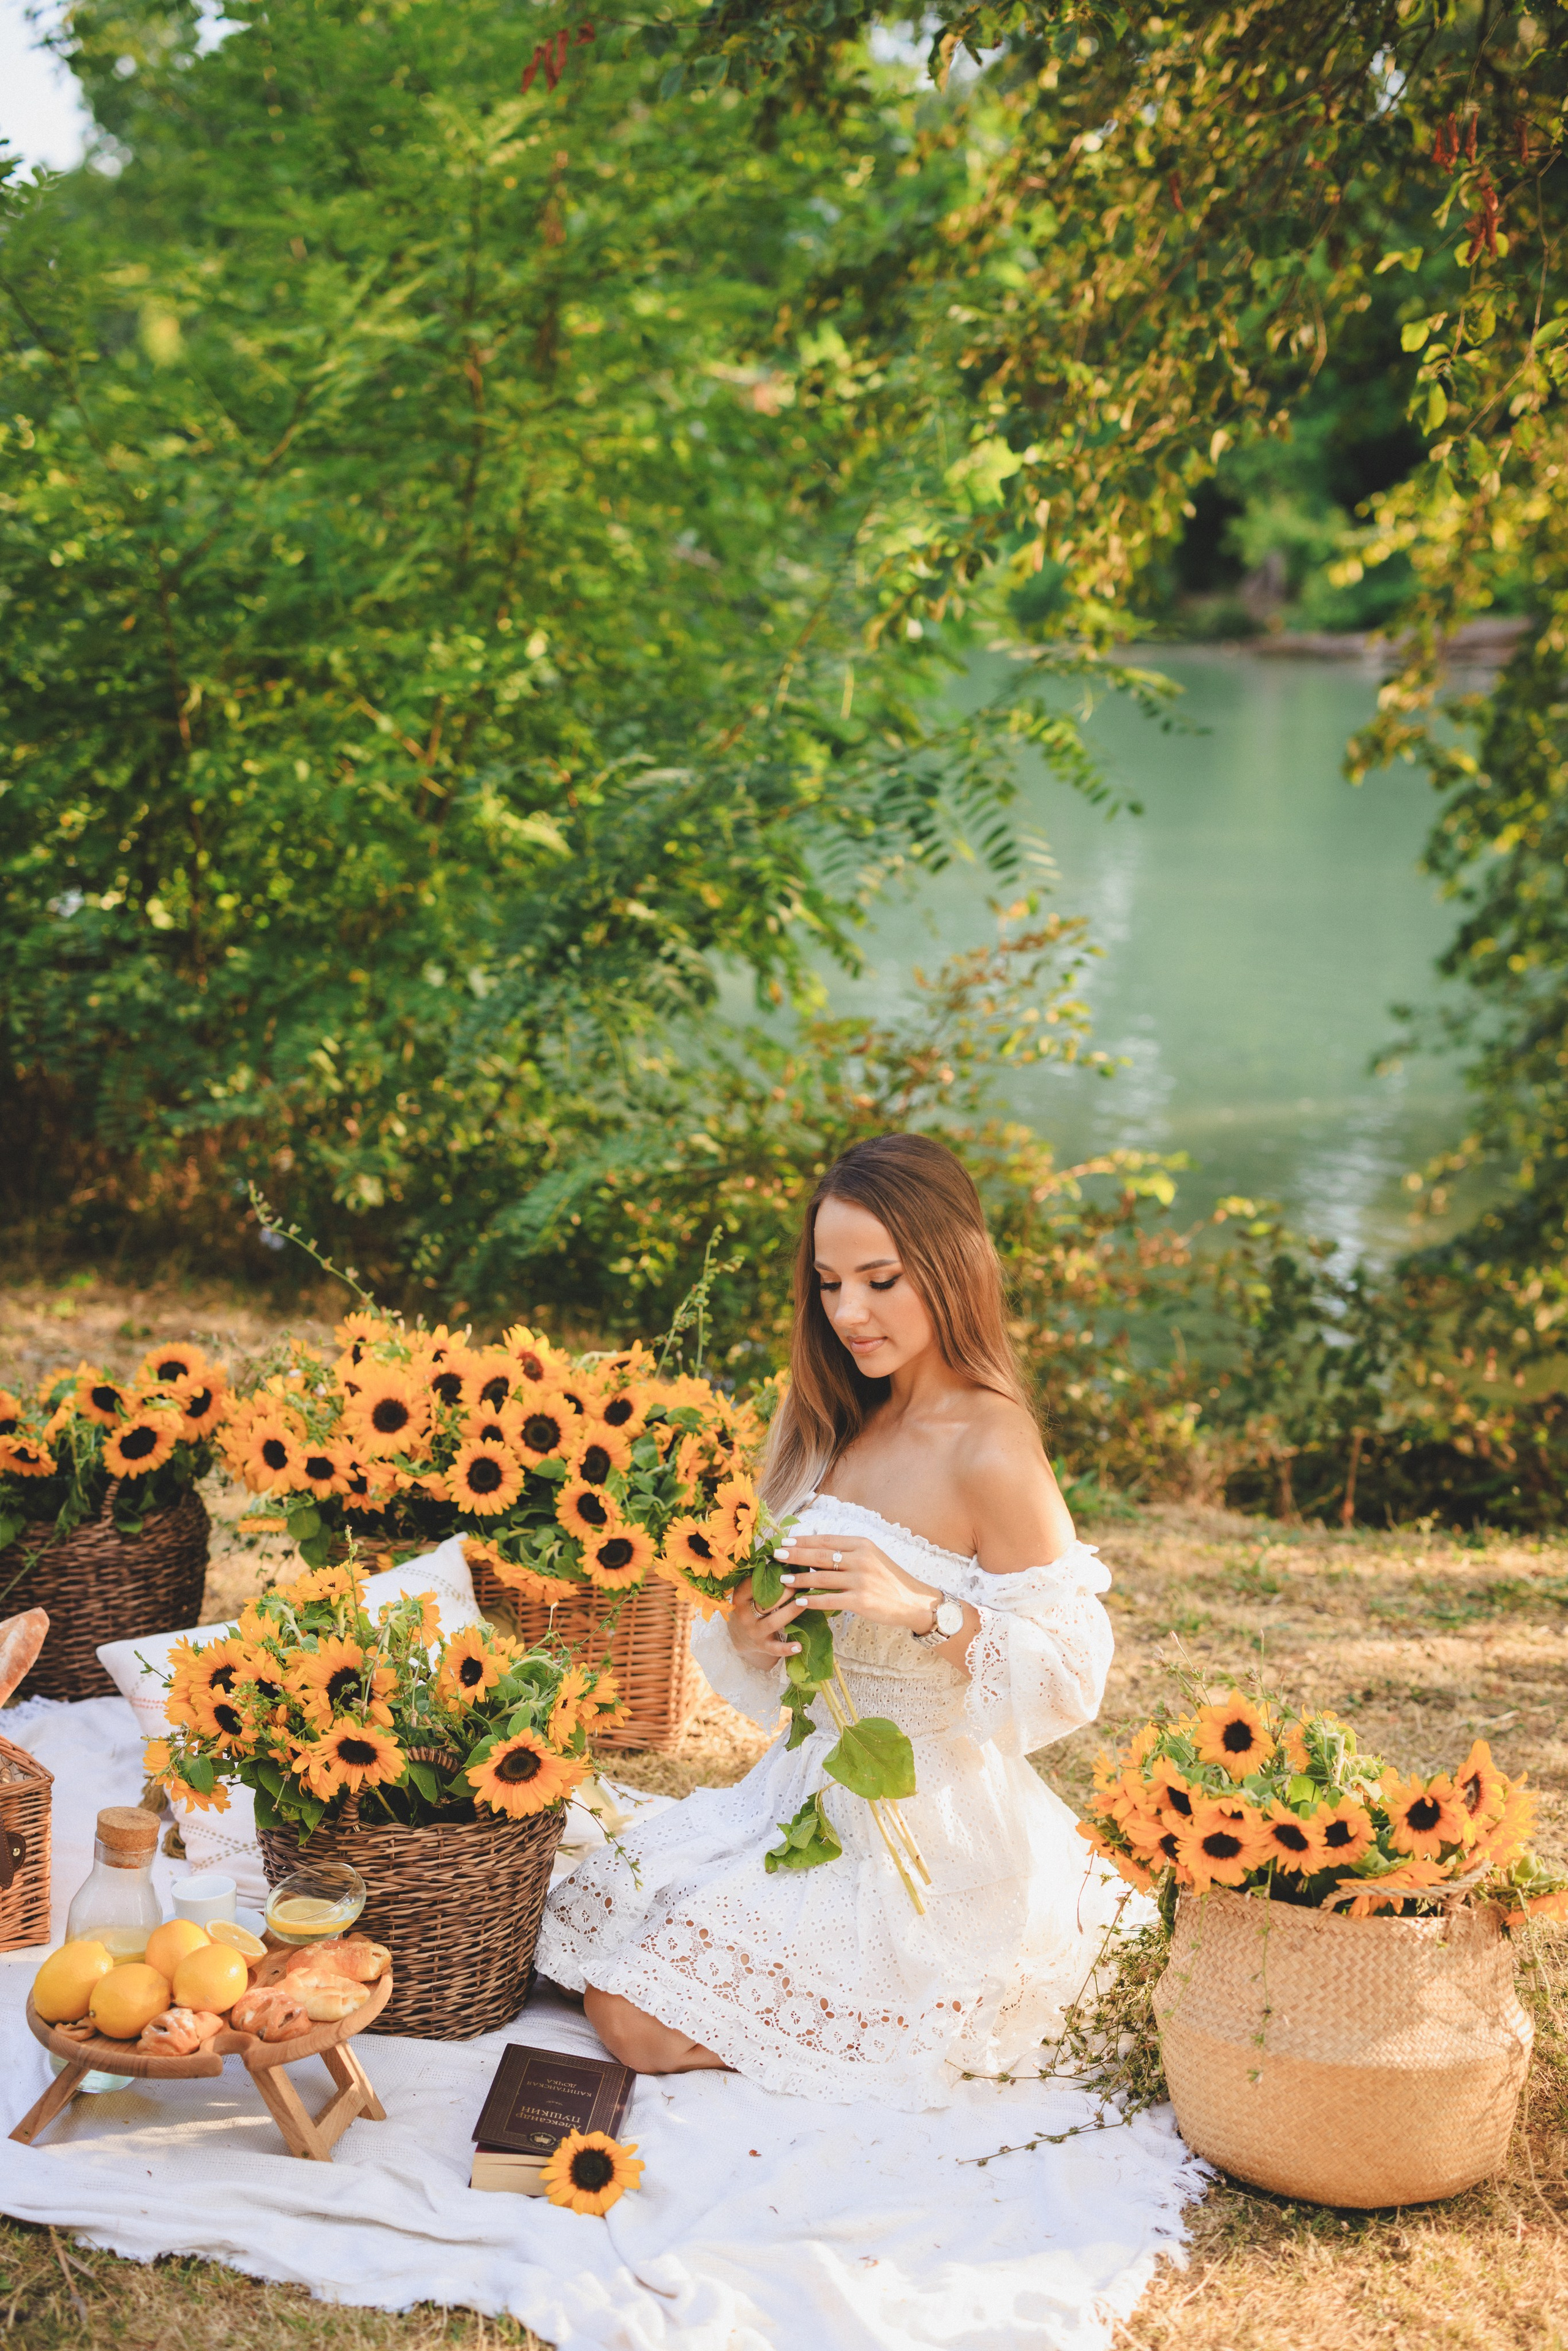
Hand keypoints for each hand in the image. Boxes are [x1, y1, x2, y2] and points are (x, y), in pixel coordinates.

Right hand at [726, 1573, 805, 1670]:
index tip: (786, 1566)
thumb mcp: (747, 1593)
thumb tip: (784, 1552)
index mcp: (739, 1597)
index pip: (752, 1584)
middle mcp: (744, 1615)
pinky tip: (799, 1646)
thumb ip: (760, 1578)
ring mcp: (753, 1632)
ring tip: (806, 1602)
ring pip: (773, 1622)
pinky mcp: (762, 1646)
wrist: (739, 1637)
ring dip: (790, 1612)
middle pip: (766, 1602)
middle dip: (785, 1591)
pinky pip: (775, 1648)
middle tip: (802, 1581)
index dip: (769, 1575)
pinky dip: (787, 1648)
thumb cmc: (749, 1607)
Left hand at [772, 1533, 939, 1633]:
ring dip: (799, 1578)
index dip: (803, 1540)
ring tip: (782, 1578)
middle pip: (820, 1555)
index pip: (826, 1540)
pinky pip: (829, 1600)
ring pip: (821, 1577)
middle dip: (795, 1555)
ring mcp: (861, 1580)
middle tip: (776, 1554)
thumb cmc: (890, 1579)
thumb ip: (848, 1553)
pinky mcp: (861, 1600)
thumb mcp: (872, 1557)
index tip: (785, 1540)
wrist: (914, 1601)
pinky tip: (799, 1601)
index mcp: (862, 1544)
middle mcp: (861, 1559)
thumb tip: (816, 1553)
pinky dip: (812, 1601)